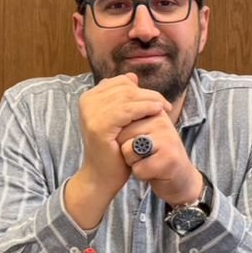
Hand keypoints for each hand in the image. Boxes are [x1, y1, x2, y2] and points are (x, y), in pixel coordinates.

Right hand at [66, 75, 170, 228]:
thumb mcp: (119, 118)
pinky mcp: (99, 126)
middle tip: (164, 104)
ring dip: (150, 100)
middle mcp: (87, 102)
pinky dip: (144, 108)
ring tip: (164, 108)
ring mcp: (91, 113)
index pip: (119, 82)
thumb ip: (124, 98)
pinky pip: (128, 110)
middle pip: (125, 87)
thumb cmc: (114, 148)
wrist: (102, 176)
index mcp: (89, 97)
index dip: (140, 88)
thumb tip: (132, 76)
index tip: (155, 99)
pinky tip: (156, 111)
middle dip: (148, 94)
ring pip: (128, 96)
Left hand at [118, 112, 203, 207]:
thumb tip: (106, 109)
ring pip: (128, 151)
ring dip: (132, 162)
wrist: (181, 178)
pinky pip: (138, 168)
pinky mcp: (169, 159)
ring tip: (146, 161)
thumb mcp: (145, 132)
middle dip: (124, 150)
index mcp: (154, 112)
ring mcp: (167, 139)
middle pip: (121, 135)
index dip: (120, 137)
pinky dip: (141, 174)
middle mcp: (162, 122)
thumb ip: (130, 120)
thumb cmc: (156, 155)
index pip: (121, 119)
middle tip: (142, 154)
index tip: (135, 142)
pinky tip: (152, 172)